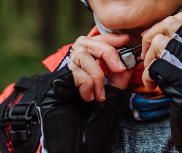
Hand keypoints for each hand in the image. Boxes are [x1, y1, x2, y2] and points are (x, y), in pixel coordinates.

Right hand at [39, 34, 135, 152]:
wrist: (76, 150)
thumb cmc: (91, 132)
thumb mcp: (111, 102)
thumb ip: (117, 81)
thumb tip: (129, 60)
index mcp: (83, 74)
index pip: (92, 45)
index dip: (108, 38)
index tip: (125, 40)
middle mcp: (69, 73)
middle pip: (84, 42)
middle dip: (105, 50)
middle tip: (118, 67)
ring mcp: (59, 79)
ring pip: (79, 54)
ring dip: (97, 73)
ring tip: (100, 94)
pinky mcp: (52, 87)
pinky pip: (72, 71)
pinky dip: (86, 82)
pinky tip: (89, 98)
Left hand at [140, 12, 181, 152]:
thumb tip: (167, 36)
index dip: (166, 24)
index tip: (159, 36)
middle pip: (169, 24)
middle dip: (152, 35)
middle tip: (148, 52)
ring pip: (158, 43)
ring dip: (149, 57)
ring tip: (152, 71)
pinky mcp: (177, 76)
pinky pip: (153, 67)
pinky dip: (147, 76)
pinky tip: (151, 84)